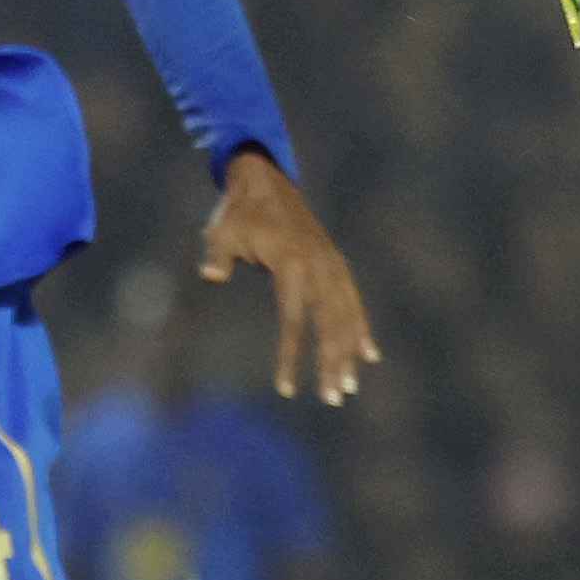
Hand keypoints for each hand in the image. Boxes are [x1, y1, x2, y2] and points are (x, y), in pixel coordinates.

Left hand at [201, 147, 377, 404]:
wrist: (264, 179)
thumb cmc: (238, 213)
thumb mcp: (222, 233)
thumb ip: (218, 257)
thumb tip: (210, 276)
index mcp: (292, 263)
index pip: (294, 320)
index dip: (290, 356)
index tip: (286, 388)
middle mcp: (319, 267)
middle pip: (329, 325)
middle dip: (331, 364)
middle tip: (333, 399)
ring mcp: (331, 264)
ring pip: (346, 316)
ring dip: (349, 353)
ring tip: (348, 387)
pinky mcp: (336, 263)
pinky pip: (353, 301)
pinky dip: (361, 328)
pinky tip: (369, 355)